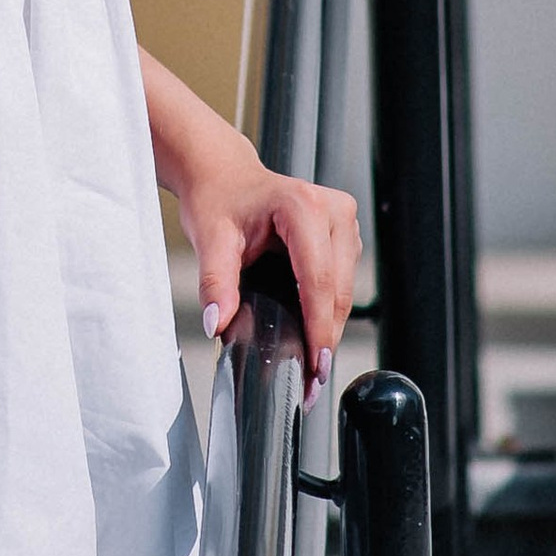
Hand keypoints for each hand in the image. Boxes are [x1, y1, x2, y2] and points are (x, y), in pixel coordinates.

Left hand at [181, 121, 362, 380]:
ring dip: (331, 327)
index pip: (318, 279)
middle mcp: (332, 209)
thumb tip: (217, 322)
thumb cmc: (218, 197)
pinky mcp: (344, 233)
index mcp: (302, 205)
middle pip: (338, 289)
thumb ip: (215, 281)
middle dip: (326, 337)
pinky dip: (330, 310)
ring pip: (346, 289)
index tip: (315, 366)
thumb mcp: (209, 237)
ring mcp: (343, 220)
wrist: (222, 175)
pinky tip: (314, 334)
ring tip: (312, 364)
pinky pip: (343, 281)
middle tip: (311, 381)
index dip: (318, 328)